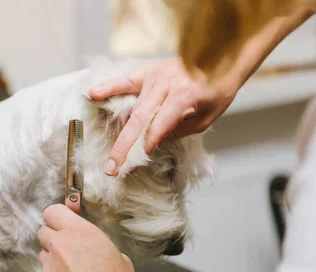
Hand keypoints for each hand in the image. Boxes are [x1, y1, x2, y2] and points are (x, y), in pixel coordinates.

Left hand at [37, 204, 140, 271]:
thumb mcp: (118, 257)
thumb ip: (99, 249)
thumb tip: (97, 254)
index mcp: (79, 232)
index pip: (53, 212)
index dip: (57, 217)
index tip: (64, 224)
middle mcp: (59, 246)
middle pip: (43, 232)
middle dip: (53, 238)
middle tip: (68, 251)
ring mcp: (48, 267)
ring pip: (43, 256)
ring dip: (54, 262)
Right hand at [89, 58, 238, 175]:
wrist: (222, 58)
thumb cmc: (215, 92)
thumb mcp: (204, 119)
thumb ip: (176, 130)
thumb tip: (150, 145)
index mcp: (184, 97)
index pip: (158, 128)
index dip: (144, 148)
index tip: (131, 168)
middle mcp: (166, 85)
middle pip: (139, 121)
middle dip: (124, 148)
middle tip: (112, 169)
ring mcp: (154, 76)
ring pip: (131, 108)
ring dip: (118, 134)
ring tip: (108, 156)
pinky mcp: (147, 70)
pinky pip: (124, 81)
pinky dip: (108, 88)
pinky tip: (92, 94)